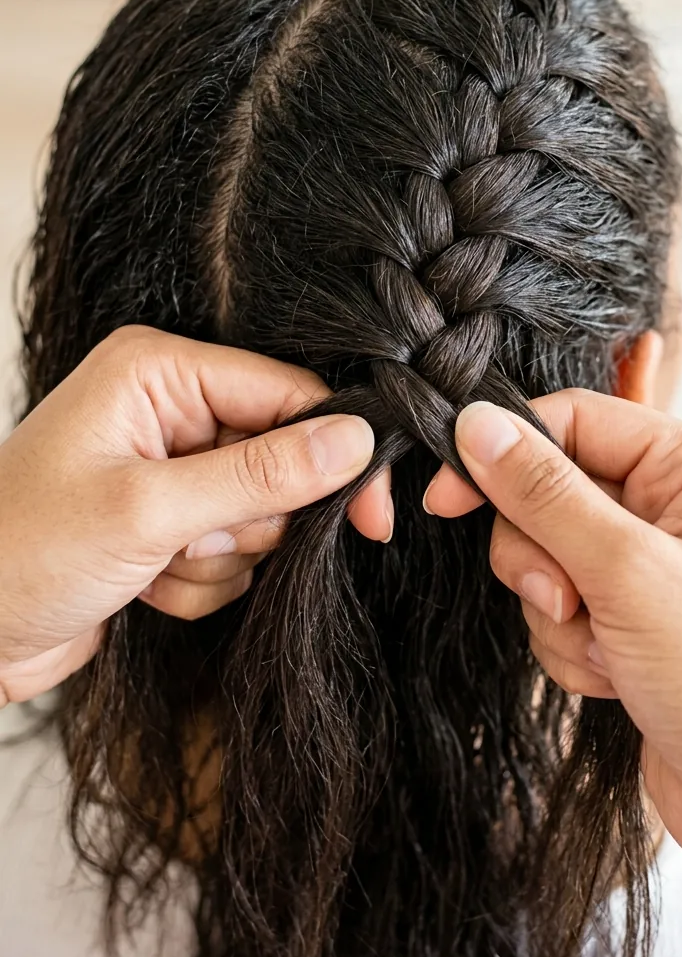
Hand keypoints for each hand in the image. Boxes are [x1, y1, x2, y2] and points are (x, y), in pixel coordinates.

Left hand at [0, 326, 382, 704]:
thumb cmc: (23, 553)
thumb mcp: (147, 511)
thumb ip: (259, 475)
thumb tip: (355, 441)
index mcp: (158, 371)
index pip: (287, 393)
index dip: (334, 452)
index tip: (372, 514)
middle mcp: (168, 408)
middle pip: (280, 457)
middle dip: (247, 519)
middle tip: (192, 541)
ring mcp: (169, 466)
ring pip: (260, 515)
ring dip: (218, 558)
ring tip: (152, 563)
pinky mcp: (169, 519)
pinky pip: (231, 553)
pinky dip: (198, 582)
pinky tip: (142, 585)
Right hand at [424, 393, 681, 865]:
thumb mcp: (625, 571)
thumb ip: (543, 492)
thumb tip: (476, 424)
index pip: (574, 419)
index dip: (504, 452)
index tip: (443, 499)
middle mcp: (676, 503)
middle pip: (550, 489)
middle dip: (541, 556)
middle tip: (566, 601)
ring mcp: (653, 562)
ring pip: (546, 554)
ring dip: (556, 611)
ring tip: (605, 650)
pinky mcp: (633, 614)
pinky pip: (561, 605)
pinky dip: (569, 645)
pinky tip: (612, 676)